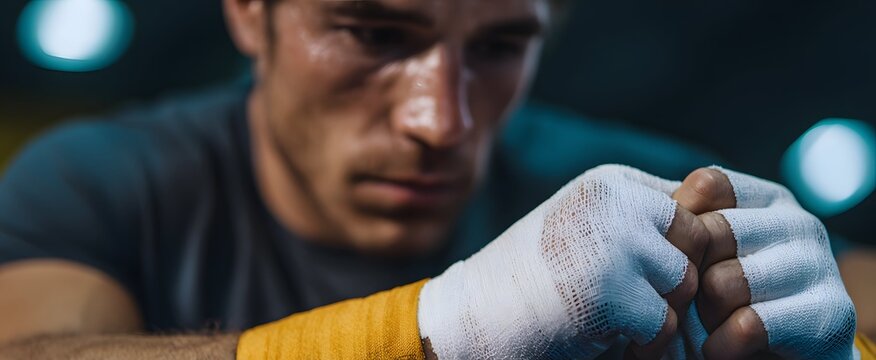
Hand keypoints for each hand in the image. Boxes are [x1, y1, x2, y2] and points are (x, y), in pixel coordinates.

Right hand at [417, 165, 706, 358]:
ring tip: (608, 317)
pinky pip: (665, 324)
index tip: (644, 276)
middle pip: (699, 240)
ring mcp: (615, 242)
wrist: (466, 317)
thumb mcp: (588, 232)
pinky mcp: (613, 290)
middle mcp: (616, 200)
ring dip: (658, 313)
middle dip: (675, 279)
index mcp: (610, 182)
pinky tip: (600, 335)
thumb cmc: (529, 281)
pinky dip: (641, 343)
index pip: (691, 203)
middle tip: (630, 301)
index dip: (681, 248)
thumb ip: (642, 222)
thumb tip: (719, 222)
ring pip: (686, 282)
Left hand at [673, 168, 856, 358]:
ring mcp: (818, 264)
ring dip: (703, 314)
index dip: (677, 222)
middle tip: (684, 299)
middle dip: (686, 275)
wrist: (779, 358)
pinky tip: (720, 348)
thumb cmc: (726, 300)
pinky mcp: (828, 313)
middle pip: (712, 233)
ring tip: (707, 324)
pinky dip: (721, 345)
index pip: (708, 185)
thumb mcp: (702, 254)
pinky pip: (748, 325)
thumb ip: (681, 223)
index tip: (666, 254)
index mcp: (767, 199)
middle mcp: (798, 222)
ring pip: (724, 282)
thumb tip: (633, 196)